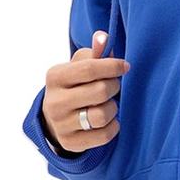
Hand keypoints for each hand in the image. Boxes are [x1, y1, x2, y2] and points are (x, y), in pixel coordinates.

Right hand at [40, 30, 130, 152]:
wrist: (56, 119)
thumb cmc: (75, 85)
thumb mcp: (79, 65)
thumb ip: (94, 51)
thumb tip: (103, 37)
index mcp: (55, 76)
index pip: (89, 68)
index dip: (113, 66)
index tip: (125, 66)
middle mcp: (54, 101)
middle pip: (100, 91)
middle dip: (114, 86)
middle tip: (114, 86)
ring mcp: (61, 125)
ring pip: (102, 115)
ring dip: (113, 108)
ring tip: (109, 104)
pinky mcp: (71, 143)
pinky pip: (104, 135)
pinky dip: (113, 126)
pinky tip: (108, 120)